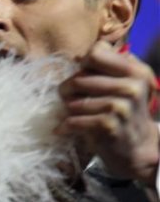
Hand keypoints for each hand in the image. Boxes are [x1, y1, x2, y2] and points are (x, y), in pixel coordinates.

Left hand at [57, 41, 159, 187]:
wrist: (138, 149)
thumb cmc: (125, 113)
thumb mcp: (128, 85)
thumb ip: (110, 67)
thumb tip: (79, 57)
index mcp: (136, 71)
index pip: (96, 53)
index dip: (83, 65)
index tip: (83, 75)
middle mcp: (132, 86)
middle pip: (79, 78)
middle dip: (68, 90)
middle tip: (68, 98)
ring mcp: (121, 106)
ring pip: (74, 100)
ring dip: (67, 109)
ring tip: (71, 114)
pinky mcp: (108, 125)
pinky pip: (74, 120)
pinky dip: (65, 125)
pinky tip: (64, 128)